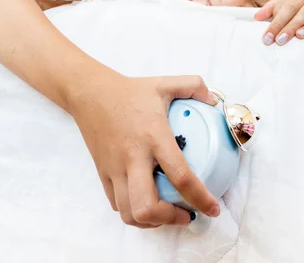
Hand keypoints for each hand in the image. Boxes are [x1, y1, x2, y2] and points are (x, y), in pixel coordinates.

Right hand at [67, 70, 220, 228]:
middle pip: (147, 207)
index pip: (180, 176)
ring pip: (129, 213)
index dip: (200, 198)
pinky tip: (147, 201)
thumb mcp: (165, 83)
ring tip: (167, 213)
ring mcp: (115, 168)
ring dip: (151, 221)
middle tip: (185, 214)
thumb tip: (214, 100)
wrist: (89, 93)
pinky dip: (133, 211)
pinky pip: (116, 203)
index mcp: (154, 137)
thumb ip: (194, 86)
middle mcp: (133, 158)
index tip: (213, 209)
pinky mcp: (102, 173)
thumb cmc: (130, 91)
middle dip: (169, 219)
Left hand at [254, 0, 303, 44]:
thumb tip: (257, 17)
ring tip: (282, 39)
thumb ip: (276, 5)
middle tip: (270, 39)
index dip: (271, 18)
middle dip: (279, 24)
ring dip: (293, 26)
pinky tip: (301, 35)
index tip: (264, 35)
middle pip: (292, 7)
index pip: (282, 2)